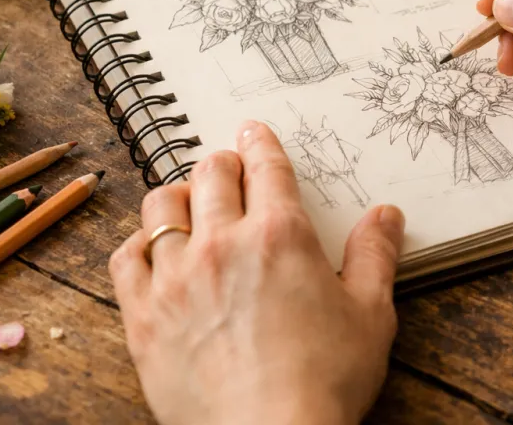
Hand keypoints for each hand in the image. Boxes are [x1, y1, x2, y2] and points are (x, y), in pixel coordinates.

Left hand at [109, 121, 404, 424]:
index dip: (260, 141)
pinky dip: (138, 245)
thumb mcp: (370, 315)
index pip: (267, 166)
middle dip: (221, 163)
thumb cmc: (323, 382)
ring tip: (189, 205)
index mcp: (281, 235)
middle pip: (211, 174)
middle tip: (227, 169)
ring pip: (162, 207)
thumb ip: (374, 257)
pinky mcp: (144, 315)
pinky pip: (126, 258)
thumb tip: (386, 216)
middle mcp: (222, 243)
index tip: (253, 131)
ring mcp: (176, 277)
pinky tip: (151, 250)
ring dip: (179, 196)